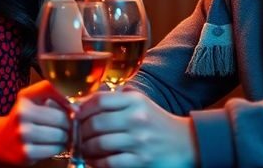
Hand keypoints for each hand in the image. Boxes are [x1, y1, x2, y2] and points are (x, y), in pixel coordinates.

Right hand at [0, 80, 70, 164]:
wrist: (1, 140)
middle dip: (68, 124)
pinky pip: (54, 150)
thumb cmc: (23, 117)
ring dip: (64, 137)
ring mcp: (23, 136)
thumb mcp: (31, 97)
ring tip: (59, 136)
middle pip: (61, 119)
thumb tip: (75, 108)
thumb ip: (51, 92)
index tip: (70, 111)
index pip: (56, 99)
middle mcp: (22, 116)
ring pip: (60, 135)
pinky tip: (52, 145)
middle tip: (66, 126)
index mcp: (25, 100)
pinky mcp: (26, 154)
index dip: (67, 106)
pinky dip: (57, 148)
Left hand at [78, 89, 196, 167]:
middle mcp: (137, 118)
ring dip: (86, 148)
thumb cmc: (157, 123)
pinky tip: (94, 161)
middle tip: (77, 137)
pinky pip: (109, 162)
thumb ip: (114, 102)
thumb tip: (81, 105)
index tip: (75, 117)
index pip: (99, 100)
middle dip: (81, 132)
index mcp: (135, 101)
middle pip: (96, 122)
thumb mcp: (140, 104)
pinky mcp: (141, 161)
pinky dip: (97, 163)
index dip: (82, 109)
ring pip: (99, 143)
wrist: (186, 143)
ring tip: (84, 149)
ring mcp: (139, 141)